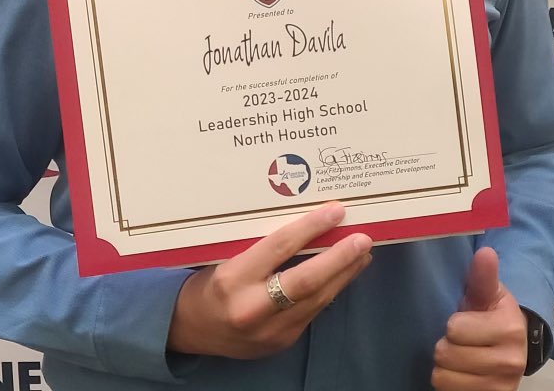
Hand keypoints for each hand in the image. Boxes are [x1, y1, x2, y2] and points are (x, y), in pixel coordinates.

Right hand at [167, 202, 371, 358]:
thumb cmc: (209, 281)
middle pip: (306, 281)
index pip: (279, 247)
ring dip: (344, 274)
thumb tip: (306, 223)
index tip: (335, 210)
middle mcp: (252, 308)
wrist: (190, 329)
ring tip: (363, 253)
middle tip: (363, 238)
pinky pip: (312, 311)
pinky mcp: (281, 343)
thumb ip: (263, 246)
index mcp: (233, 278)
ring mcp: (269, 331)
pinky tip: (343, 274)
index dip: (311, 227)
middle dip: (340, 258)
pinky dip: (331, 290)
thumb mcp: (227, 256)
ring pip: (317, 299)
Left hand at [431, 248, 527, 390]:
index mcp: (510, 329)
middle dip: (447, 345)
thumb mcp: (488, 293)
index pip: (454, 329)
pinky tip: (461, 374)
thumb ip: (483, 276)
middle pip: (447, 355)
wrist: (511, 347)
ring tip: (460, 357)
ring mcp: (502, 387)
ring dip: (445, 367)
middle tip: (460, 341)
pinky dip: (450, 385)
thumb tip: (486, 253)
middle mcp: (511, 362)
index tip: (464, 320)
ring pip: (444, 378)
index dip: (453, 324)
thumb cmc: (492, 314)